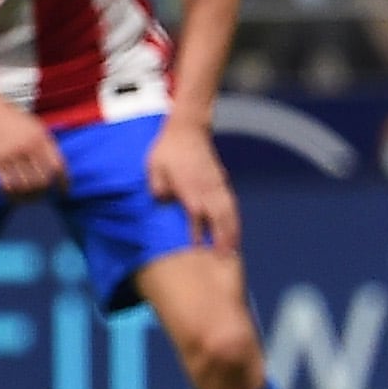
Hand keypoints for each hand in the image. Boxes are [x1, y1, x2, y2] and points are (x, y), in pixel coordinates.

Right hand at [0, 93, 64, 195]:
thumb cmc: (12, 117)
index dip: (64, 181)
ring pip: (25, 185)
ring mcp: (9, 155)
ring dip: (29, 195)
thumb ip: (45, 144)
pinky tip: (14, 196)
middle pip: (42, 179)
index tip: (65, 191)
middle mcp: (27, 147)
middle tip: (43, 195)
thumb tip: (56, 168)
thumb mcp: (35, 125)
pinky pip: (6, 184)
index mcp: (40, 137)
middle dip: (45, 190)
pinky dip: (12, 194)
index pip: (58, 165)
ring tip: (30, 198)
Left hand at [145, 118, 242, 258]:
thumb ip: (158, 186)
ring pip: (229, 212)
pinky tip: (233, 228)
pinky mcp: (221, 182)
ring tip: (233, 250)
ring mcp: (217, 185)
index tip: (200, 251)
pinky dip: (234, 219)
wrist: (187, 129)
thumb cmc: (167, 150)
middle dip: (224, 238)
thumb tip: (161, 201)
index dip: (199, 234)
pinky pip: (231, 204)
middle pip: (220, 218)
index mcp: (190, 188)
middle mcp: (208, 189)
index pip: (197, 216)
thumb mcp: (154, 168)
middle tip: (226, 259)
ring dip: (232, 231)